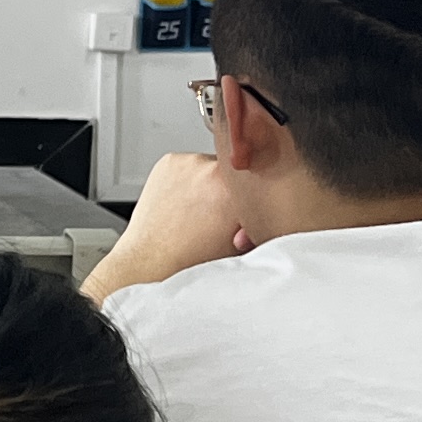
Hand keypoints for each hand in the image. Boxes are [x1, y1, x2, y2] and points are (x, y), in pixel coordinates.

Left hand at [84, 148, 248, 300]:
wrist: (152, 260)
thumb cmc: (193, 259)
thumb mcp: (244, 245)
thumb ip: (260, 219)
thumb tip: (269, 202)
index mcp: (234, 189)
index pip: (259, 180)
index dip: (256, 196)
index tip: (249, 208)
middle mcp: (211, 169)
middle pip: (236, 172)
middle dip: (233, 189)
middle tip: (220, 213)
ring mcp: (188, 162)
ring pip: (212, 166)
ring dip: (210, 182)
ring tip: (198, 210)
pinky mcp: (169, 161)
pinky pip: (189, 165)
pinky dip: (189, 179)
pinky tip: (183, 202)